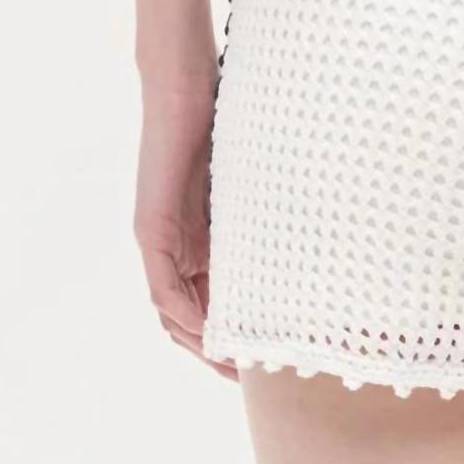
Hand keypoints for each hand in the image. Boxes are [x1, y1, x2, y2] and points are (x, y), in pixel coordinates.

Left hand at [132, 74, 236, 380]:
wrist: (185, 85)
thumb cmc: (222, 123)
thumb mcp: (251, 188)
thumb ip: (263, 219)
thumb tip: (312, 243)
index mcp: (199, 239)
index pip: (209, 302)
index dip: (233, 336)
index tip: (265, 359)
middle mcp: (173, 247)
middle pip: (187, 319)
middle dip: (217, 352)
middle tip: (252, 377)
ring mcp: (159, 240)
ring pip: (172, 313)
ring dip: (201, 343)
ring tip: (234, 366)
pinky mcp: (151, 229)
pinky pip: (163, 289)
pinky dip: (185, 315)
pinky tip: (210, 333)